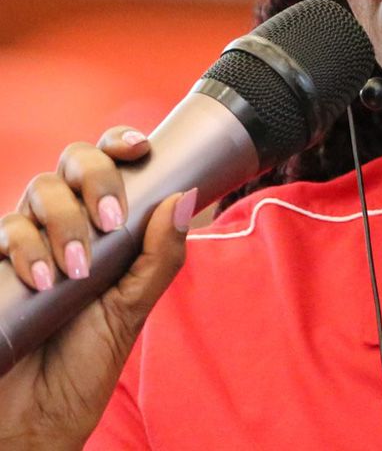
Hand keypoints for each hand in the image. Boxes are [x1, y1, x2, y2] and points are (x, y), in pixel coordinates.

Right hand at [0, 129, 194, 450]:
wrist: (36, 415)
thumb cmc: (86, 360)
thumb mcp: (133, 308)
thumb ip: (160, 256)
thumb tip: (185, 196)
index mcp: (103, 227)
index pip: (107, 165)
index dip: (119, 145)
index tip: (139, 149)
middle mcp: (62, 225)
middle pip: (70, 164)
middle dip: (94, 181)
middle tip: (110, 223)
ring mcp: (25, 243)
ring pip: (37, 191)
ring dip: (63, 223)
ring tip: (76, 272)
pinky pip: (4, 231)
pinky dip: (25, 247)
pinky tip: (42, 279)